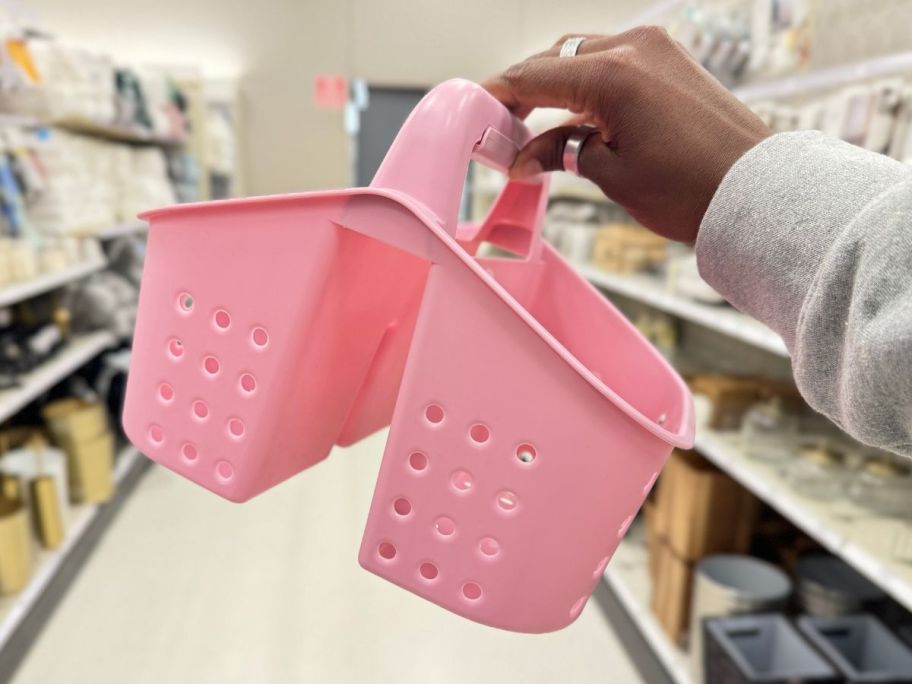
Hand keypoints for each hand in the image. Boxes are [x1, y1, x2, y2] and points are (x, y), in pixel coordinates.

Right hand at [483, 27, 771, 241]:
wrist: (757, 191)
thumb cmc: (691, 188)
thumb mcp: (611, 174)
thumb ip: (561, 153)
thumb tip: (526, 157)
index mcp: (613, 75)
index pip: (533, 76)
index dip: (497, 95)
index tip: (476, 110)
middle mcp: (634, 48)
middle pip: (556, 59)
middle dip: (526, 92)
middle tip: (504, 129)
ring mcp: (657, 50)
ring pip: (584, 57)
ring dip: (557, 89)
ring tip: (539, 132)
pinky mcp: (673, 62)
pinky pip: (615, 64)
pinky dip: (589, 88)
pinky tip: (578, 121)